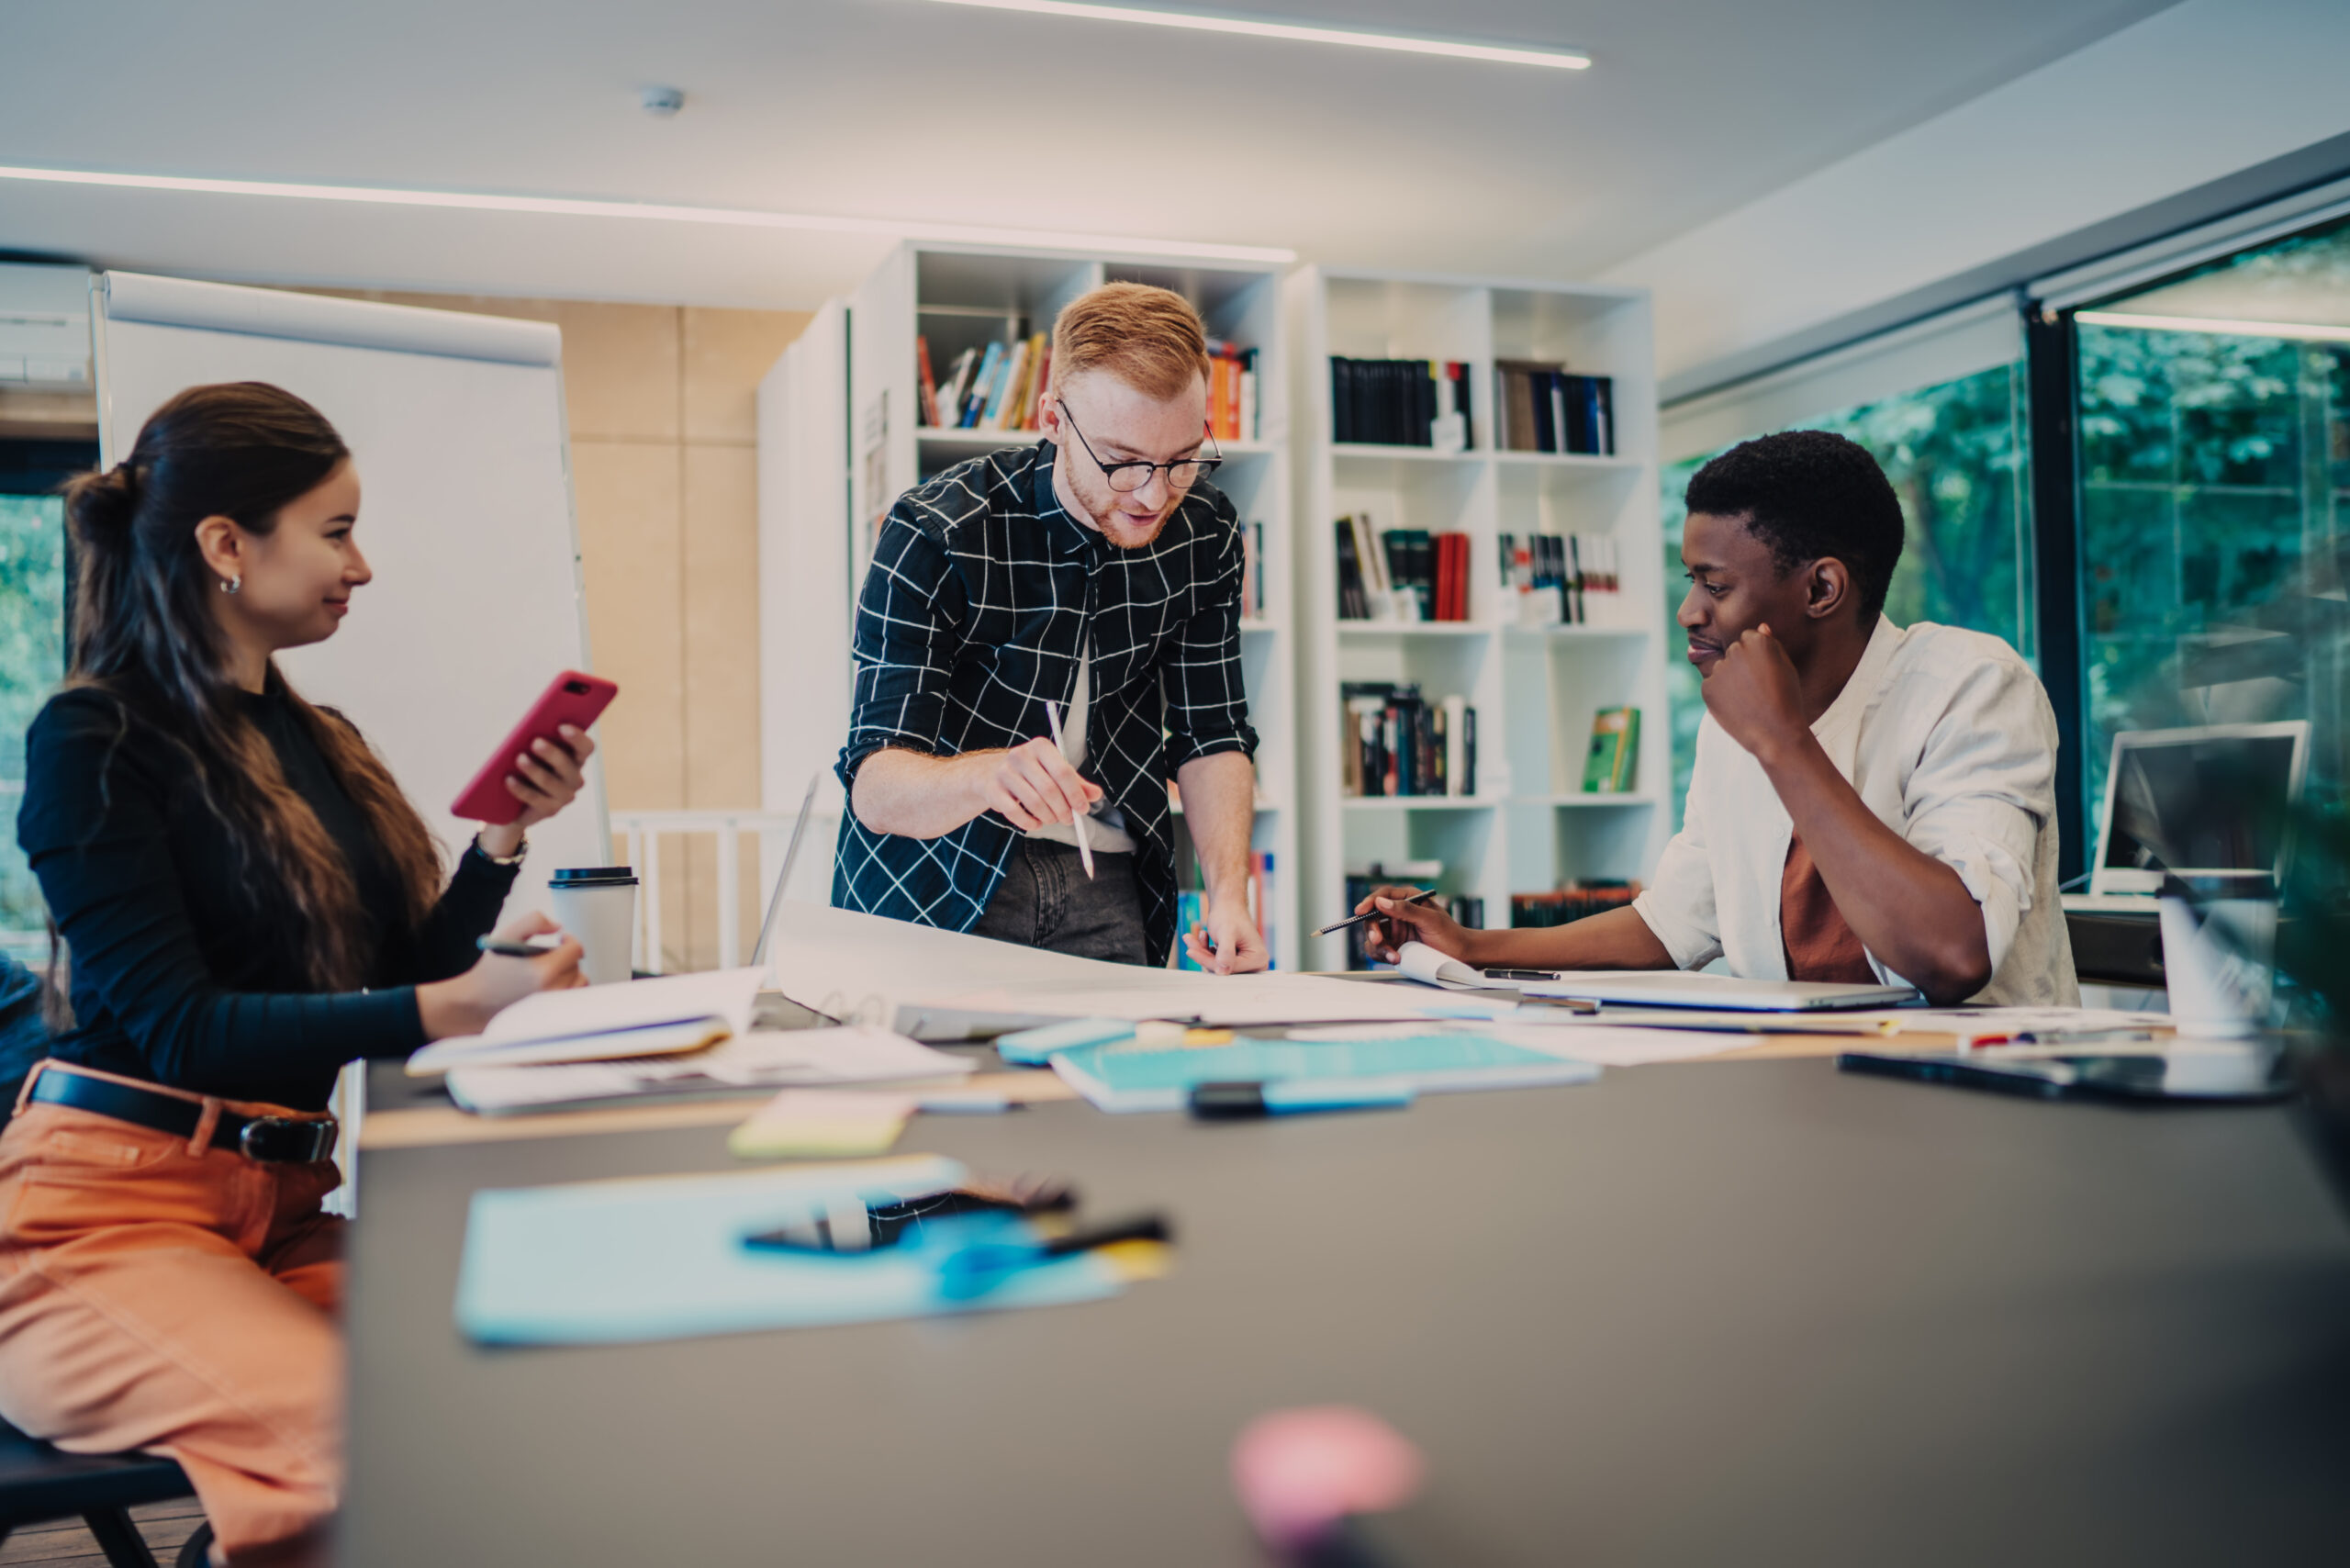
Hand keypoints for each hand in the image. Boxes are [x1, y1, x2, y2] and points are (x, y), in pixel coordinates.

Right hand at [415, 911, 585, 1039]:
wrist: (475, 1003)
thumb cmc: (490, 971)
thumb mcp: (507, 935)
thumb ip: (534, 921)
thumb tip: (557, 926)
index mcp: (544, 970)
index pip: (576, 949)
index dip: (569, 940)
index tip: (559, 940)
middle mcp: (553, 990)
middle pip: (577, 965)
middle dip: (566, 957)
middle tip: (548, 956)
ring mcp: (554, 1005)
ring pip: (579, 982)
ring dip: (570, 973)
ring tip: (551, 970)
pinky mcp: (552, 1015)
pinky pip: (572, 998)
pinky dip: (567, 988)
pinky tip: (551, 984)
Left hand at [476, 725, 596, 857]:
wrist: (512, 803)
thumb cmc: (524, 768)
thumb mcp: (531, 751)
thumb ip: (537, 739)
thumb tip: (529, 728)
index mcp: (575, 759)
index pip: (586, 748)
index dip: (577, 737)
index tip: (561, 726)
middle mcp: (574, 778)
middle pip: (568, 765)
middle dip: (552, 753)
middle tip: (535, 742)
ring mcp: (564, 796)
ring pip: (551, 782)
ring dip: (534, 769)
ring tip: (519, 759)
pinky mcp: (550, 810)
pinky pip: (536, 798)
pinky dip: (521, 789)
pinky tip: (509, 779)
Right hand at [974, 736, 1099, 831]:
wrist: (991, 774)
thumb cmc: (1032, 773)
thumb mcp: (1055, 772)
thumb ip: (1077, 783)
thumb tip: (1096, 795)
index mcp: (1041, 746)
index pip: (1063, 771)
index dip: (1075, 794)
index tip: (1083, 809)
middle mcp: (1020, 755)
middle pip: (1049, 789)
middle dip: (1063, 809)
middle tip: (1069, 820)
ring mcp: (1004, 772)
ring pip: (1033, 802)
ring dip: (1047, 817)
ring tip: (1052, 819)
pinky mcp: (993, 789)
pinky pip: (1014, 812)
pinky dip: (1029, 823)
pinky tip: (1036, 824)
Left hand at [1182, 894, 1268, 974]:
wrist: (1229, 903)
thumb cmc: (1229, 914)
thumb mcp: (1227, 933)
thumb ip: (1226, 952)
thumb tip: (1222, 972)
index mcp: (1259, 959)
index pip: (1230, 968)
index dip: (1208, 961)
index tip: (1190, 951)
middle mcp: (1255, 964)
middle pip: (1224, 969)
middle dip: (1204, 956)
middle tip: (1189, 943)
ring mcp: (1246, 963)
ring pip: (1217, 966)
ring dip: (1203, 952)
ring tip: (1192, 938)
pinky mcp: (1236, 960)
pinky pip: (1217, 962)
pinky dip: (1206, 951)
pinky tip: (1203, 936)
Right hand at [1355, 885, 1472, 965]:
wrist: (1462, 956)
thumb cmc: (1451, 934)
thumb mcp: (1430, 919)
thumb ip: (1406, 910)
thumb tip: (1381, 902)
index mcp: (1408, 899)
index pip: (1382, 896)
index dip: (1369, 902)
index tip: (1360, 910)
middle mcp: (1399, 913)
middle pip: (1373, 917)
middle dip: (1373, 930)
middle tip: (1378, 940)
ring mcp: (1396, 931)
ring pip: (1374, 936)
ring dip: (1379, 947)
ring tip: (1393, 956)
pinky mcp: (1395, 947)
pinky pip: (1379, 950)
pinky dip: (1383, 955)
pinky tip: (1396, 959)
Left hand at [1699, 625, 1807, 763]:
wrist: (1776, 733)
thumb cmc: (1787, 699)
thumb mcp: (1786, 668)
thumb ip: (1771, 645)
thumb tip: (1761, 626)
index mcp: (1757, 641)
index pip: (1748, 637)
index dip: (1757, 656)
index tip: (1764, 673)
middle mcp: (1736, 650)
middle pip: (1734, 652)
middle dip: (1741, 665)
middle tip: (1757, 689)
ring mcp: (1720, 669)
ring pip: (1721, 669)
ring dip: (1729, 680)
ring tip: (1747, 700)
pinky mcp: (1707, 687)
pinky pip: (1712, 685)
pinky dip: (1719, 694)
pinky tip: (1736, 707)